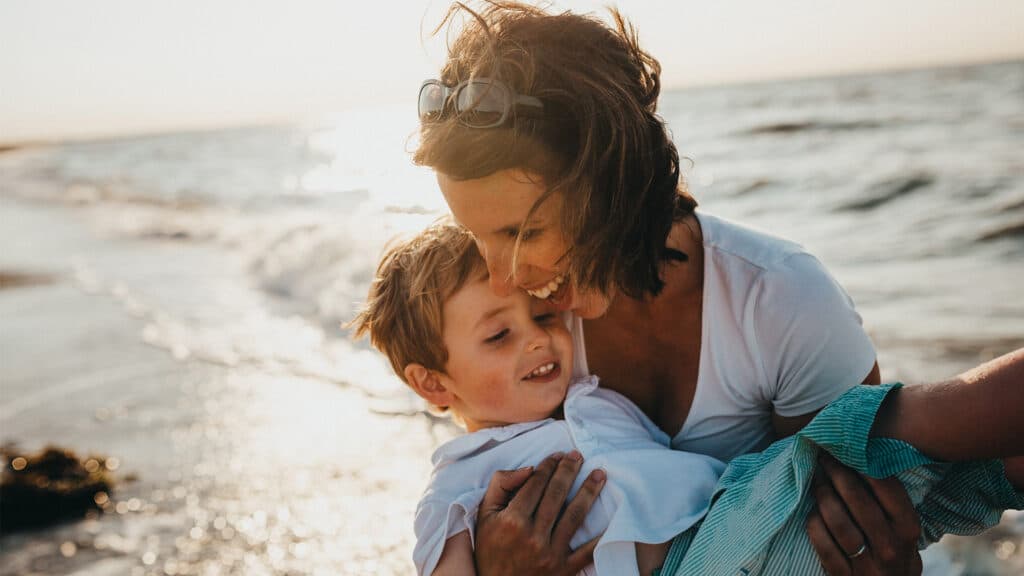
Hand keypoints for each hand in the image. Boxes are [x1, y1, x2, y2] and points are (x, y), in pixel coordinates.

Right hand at [474, 451, 606, 575]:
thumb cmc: (490, 549)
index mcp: (512, 520)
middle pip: (557, 495)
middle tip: (578, 456)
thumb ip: (501, 486)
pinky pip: (587, 551)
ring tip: (600, 474)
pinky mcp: (564, 570)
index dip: (548, 466)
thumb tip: (528, 468)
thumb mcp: (485, 516)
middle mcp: (532, 536)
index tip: (557, 455)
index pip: (535, 484)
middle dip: (569, 470)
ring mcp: (550, 554)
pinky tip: (611, 518)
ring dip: (589, 491)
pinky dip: (601, 536)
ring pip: (574, 516)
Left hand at [806, 454, 921, 574]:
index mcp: (908, 530)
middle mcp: (890, 547)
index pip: (887, 488)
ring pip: (837, 521)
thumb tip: (867, 459)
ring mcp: (866, 566)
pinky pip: (823, 545)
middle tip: (823, 457)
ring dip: (822, 495)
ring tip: (815, 480)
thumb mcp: (903, 534)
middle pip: (857, 499)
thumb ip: (892, 507)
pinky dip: (814, 524)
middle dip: (837, 472)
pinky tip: (811, 512)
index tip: (846, 448)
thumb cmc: (894, 557)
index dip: (864, 464)